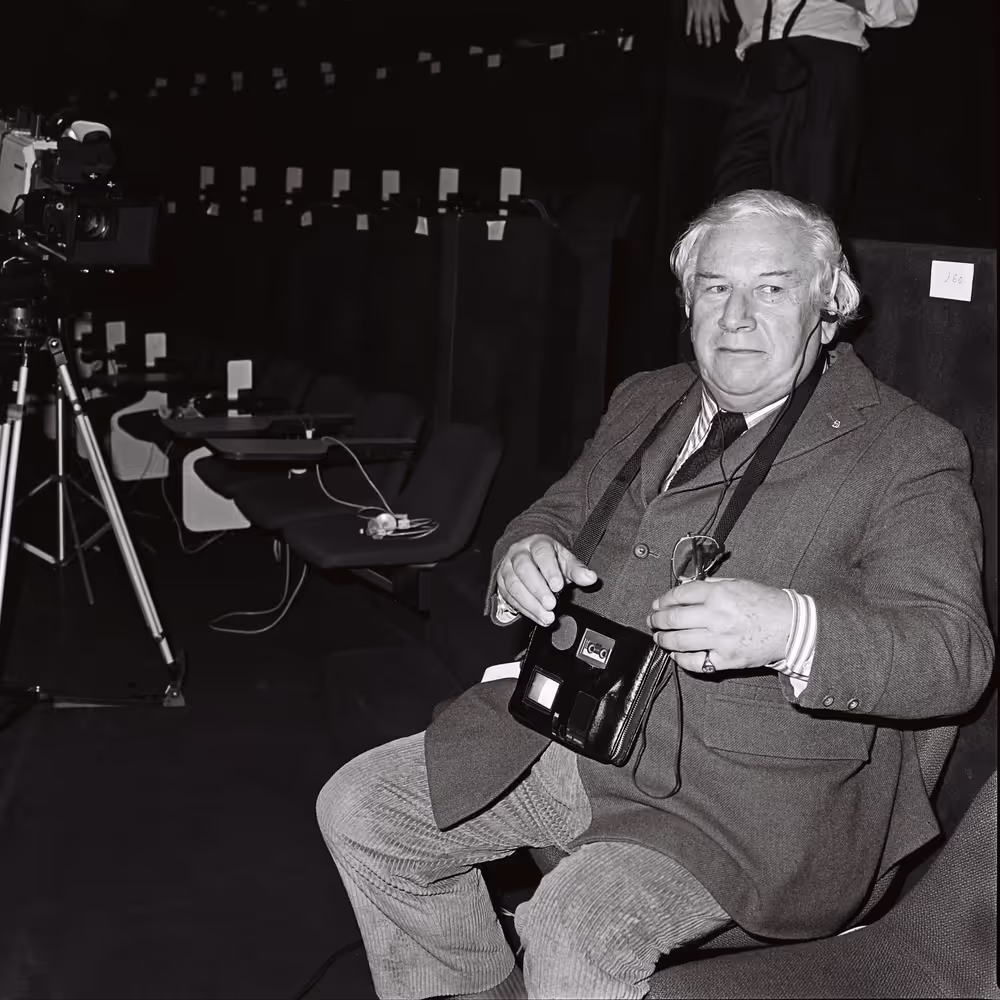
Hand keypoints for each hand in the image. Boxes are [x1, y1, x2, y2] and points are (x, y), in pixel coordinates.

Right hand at [497, 533, 597, 626]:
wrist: (528, 558)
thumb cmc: (549, 560)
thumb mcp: (565, 561)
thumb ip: (577, 570)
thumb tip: (590, 578)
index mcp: (537, 544)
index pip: (541, 553)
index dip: (549, 570)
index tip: (558, 586)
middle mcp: (519, 553)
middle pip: (523, 568)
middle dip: (537, 589)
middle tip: (551, 604)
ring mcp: (508, 568)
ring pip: (514, 585)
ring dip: (530, 603)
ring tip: (546, 616)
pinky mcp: (502, 583)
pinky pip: (510, 597)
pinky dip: (525, 610)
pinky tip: (538, 616)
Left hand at [647, 578, 790, 672]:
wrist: (792, 627)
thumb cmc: (766, 603)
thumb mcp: (738, 583)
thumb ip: (709, 584)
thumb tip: (684, 583)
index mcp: (719, 593)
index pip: (680, 595)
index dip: (663, 599)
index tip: (657, 604)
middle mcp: (717, 616)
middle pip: (674, 618)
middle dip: (657, 620)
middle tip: (652, 621)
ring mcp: (720, 640)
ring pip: (679, 641)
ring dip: (663, 639)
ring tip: (658, 638)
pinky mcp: (726, 660)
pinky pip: (695, 662)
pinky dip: (680, 659)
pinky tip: (675, 654)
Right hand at [686, 0, 729, 46]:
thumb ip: (722, 10)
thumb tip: (727, 20)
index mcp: (714, 7)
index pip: (716, 22)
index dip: (717, 32)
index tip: (717, 40)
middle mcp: (706, 9)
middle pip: (707, 26)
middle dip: (708, 36)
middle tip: (708, 45)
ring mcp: (697, 9)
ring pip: (698, 24)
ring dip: (698, 34)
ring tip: (700, 42)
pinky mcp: (690, 7)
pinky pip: (689, 18)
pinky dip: (688, 26)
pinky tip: (688, 33)